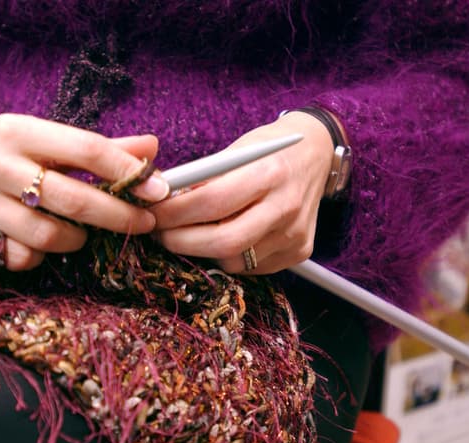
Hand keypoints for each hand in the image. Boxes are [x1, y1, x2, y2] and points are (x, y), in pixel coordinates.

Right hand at [0, 114, 169, 270]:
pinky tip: (30, 245)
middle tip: (139, 225)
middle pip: (69, 198)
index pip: (84, 148)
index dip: (126, 171)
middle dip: (115, 216)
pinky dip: (30, 258)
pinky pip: (11, 258)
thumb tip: (152, 148)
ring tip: (75, 235)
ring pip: (43, 236)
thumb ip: (94, 149)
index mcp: (16, 130)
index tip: (158, 191)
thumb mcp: (38, 141)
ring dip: (71, 241)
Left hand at [150, 112, 334, 273]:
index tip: (152, 214)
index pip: (211, 201)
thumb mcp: (236, 150)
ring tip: (186, 236)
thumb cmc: (268, 149)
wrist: (316, 155)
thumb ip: (204, 178)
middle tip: (160, 234)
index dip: (174, 212)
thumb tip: (163, 201)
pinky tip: (217, 239)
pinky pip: (252, 267)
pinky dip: (227, 256)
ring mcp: (295, 234)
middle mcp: (286, 207)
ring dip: (202, 252)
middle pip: (223, 242)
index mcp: (269, 172)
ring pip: (235, 260)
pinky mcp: (299, 252)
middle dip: (181, 242)